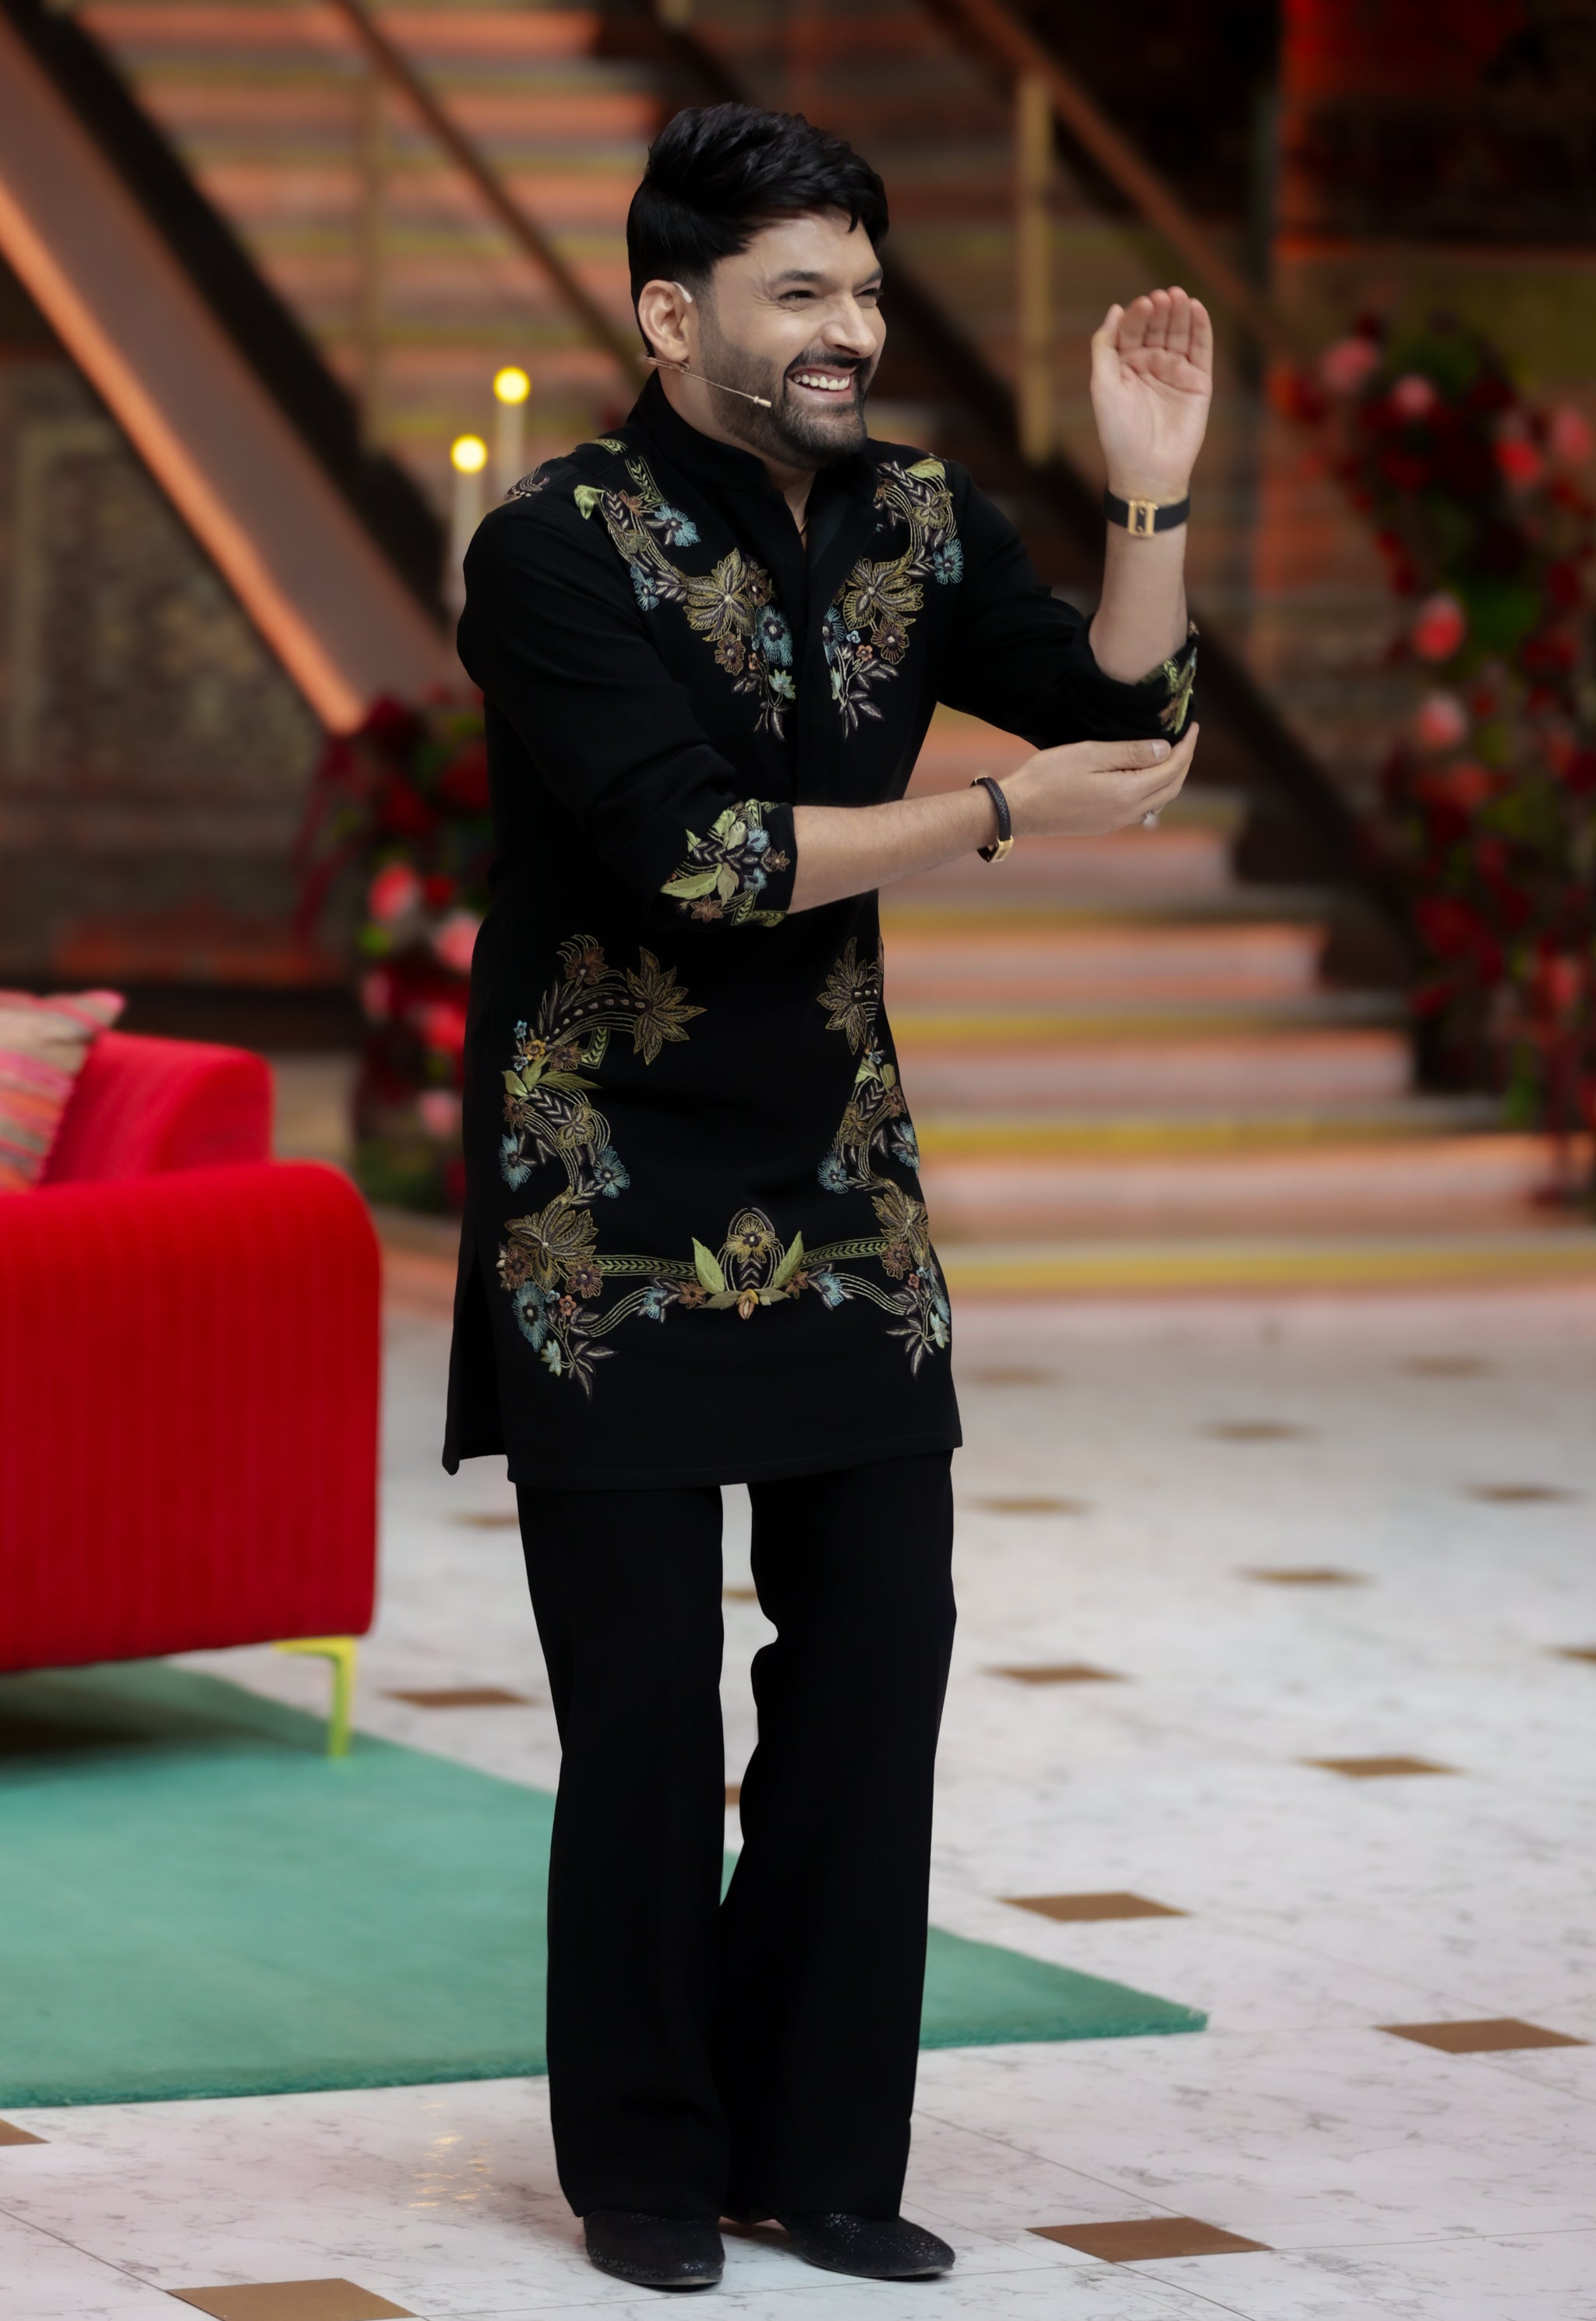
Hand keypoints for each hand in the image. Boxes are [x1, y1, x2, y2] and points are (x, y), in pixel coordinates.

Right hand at [1003, 724, 1198, 837]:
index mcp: (1128, 793)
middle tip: (1187, 738)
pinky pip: (1142, 807)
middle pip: (1171, 787)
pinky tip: (1146, 776)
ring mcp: (1116, 822)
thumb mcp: (1090, 753)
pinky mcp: (1105, 824)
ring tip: (1171, 754)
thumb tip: (1165, 749)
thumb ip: (1130, 752)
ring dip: (1170, 777)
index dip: (1186, 747)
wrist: (1019, 809)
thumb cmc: (1048, 776)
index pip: (1171, 768)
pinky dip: (1153, 789)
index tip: (1192, 726)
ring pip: (1158, 800)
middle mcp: (1128, 812)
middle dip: (1183, 762)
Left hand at [1090, 289, 1212, 501]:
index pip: (1132, 329)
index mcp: (1125, 364)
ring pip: (1180, 333)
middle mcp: (1151, 364)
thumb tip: (1114, 309)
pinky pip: (1201, 349)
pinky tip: (1197, 309)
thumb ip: (1105, 347)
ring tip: (1179, 297)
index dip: (1138, 315)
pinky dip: (1201, 328)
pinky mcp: (1198, 381)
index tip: (1144, 304)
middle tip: (1164, 296)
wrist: (1147, 470)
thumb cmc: (1119, 432)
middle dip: (1161, 310)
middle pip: (1158, 327)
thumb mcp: (1103, 386)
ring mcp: (1176, 371)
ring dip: (1180, 313)